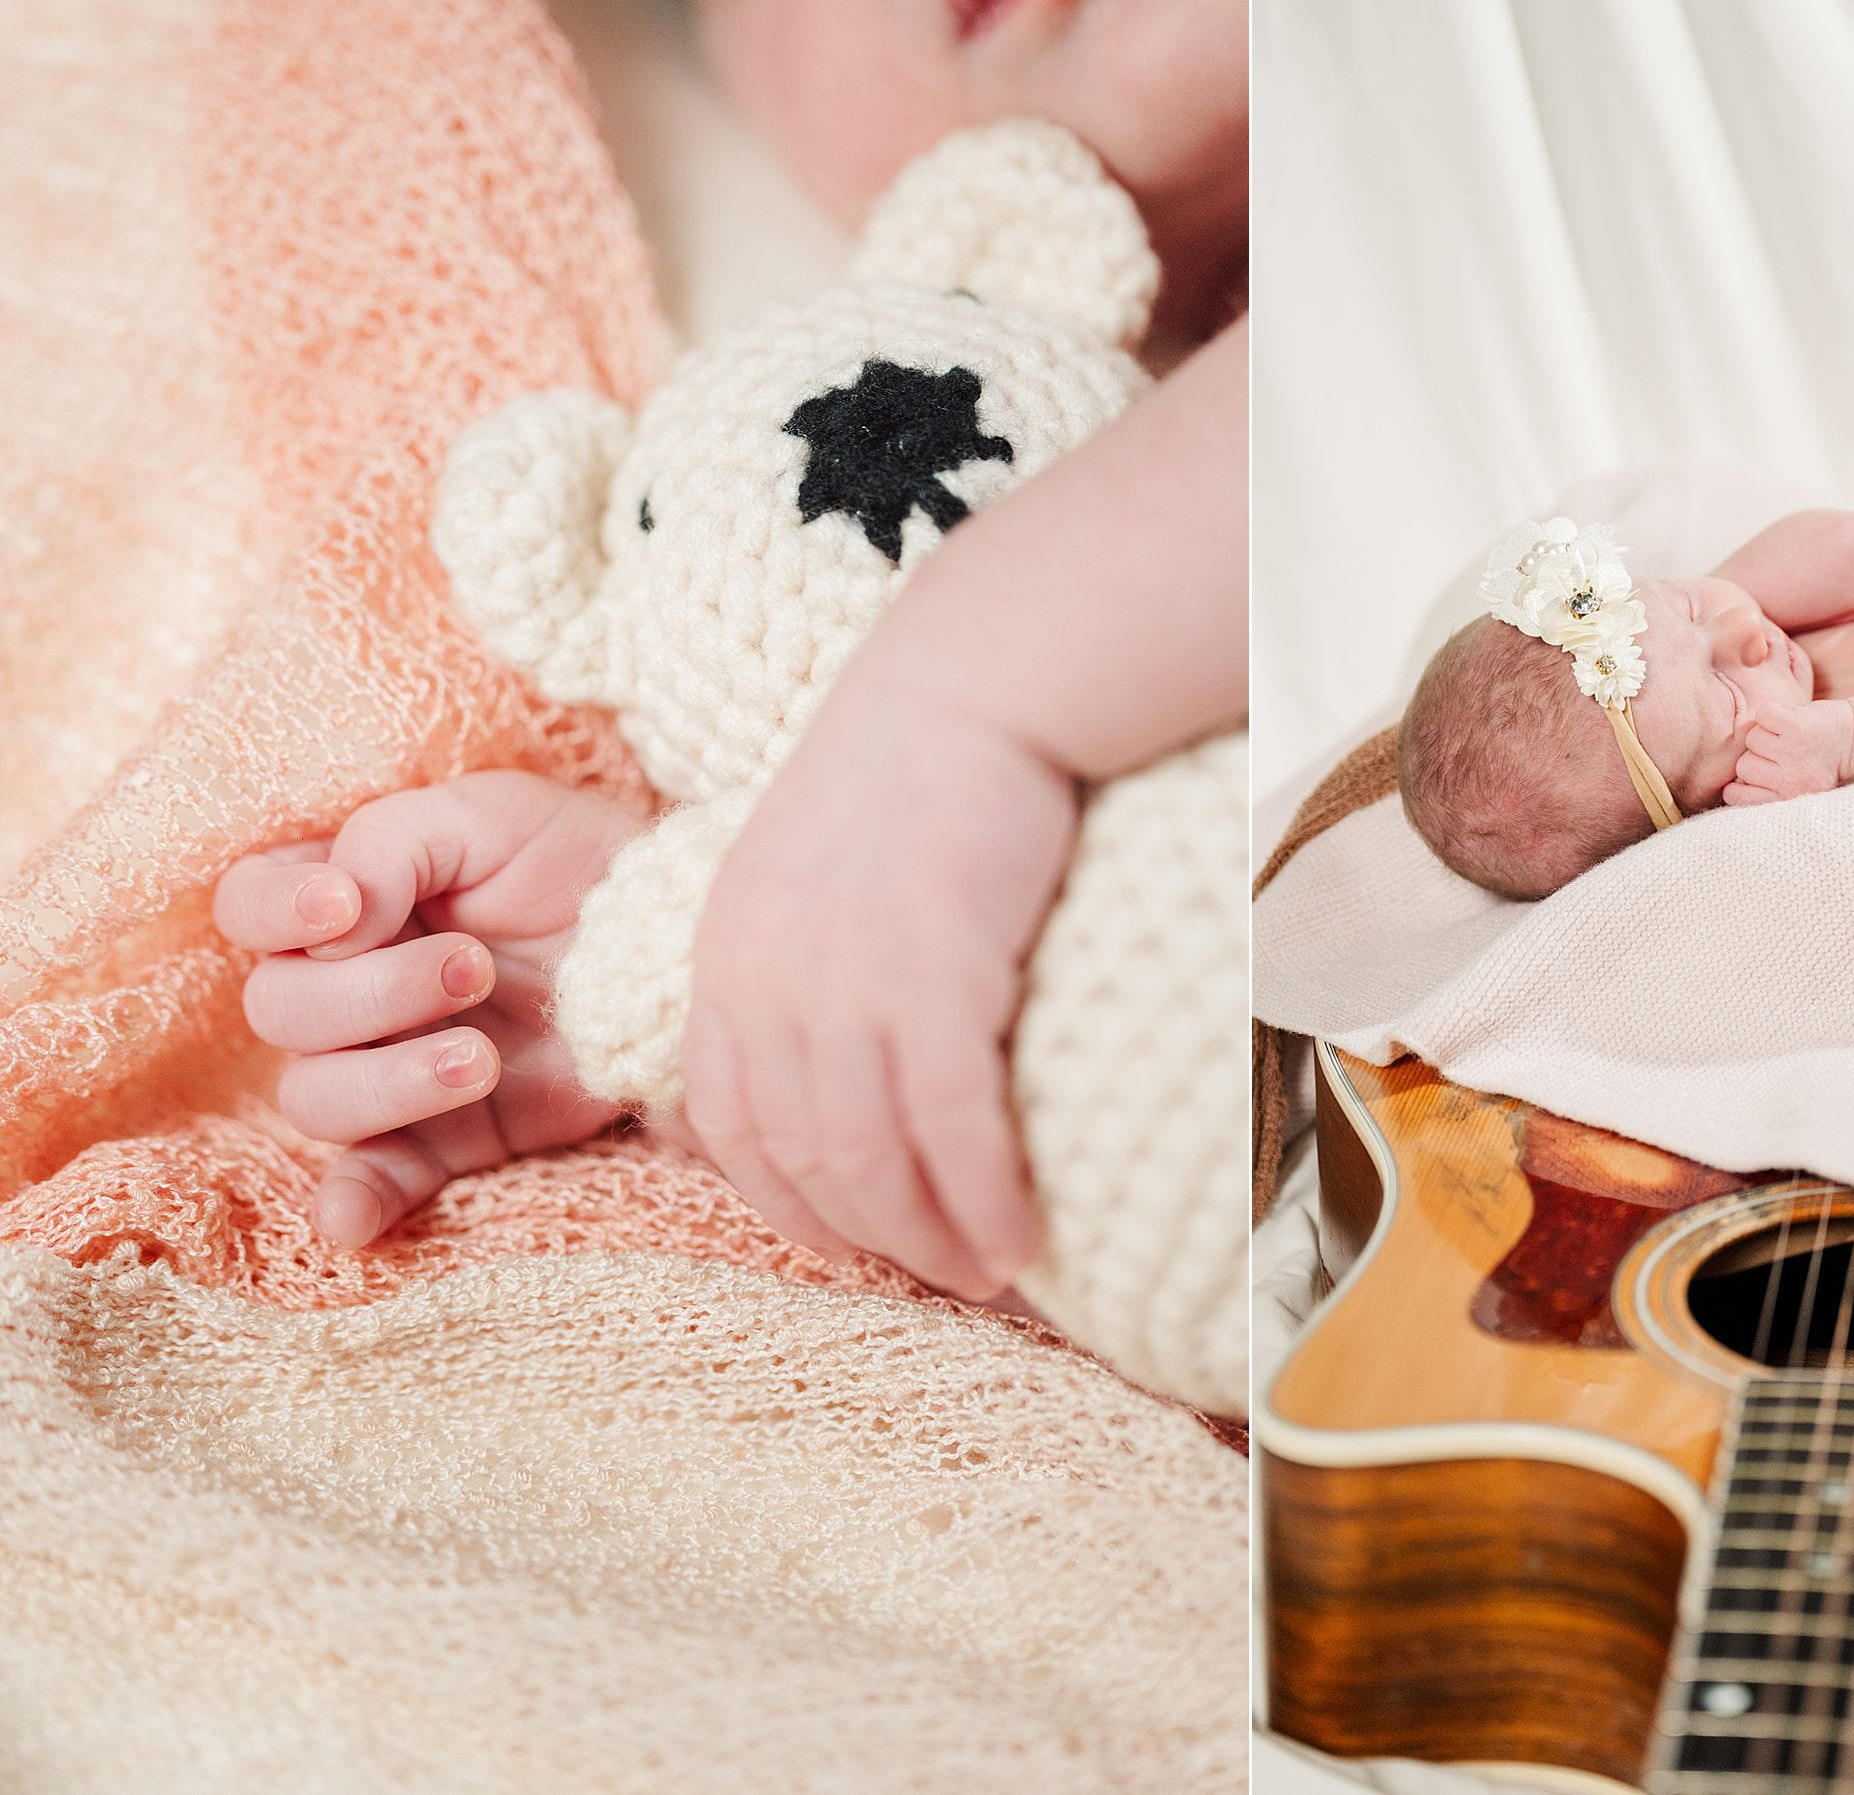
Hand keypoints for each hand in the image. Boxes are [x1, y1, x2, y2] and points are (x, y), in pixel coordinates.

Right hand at [212, 772, 651, 1243]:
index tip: (347, 909)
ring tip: (482, 1058)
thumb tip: (333, 915)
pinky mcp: (446, 1136)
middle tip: (475, 969)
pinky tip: (352, 1222)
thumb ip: (393, 841)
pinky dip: (354, 1204)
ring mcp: (391, 1064)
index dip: (276, 911)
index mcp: (347, 900)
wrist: (676, 941)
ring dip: (387, 1081)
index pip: (250, 906)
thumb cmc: (579, 863)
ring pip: (317, 1095)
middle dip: (372, 993)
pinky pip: (373, 1182)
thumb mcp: (494, 815)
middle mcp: (350, 987)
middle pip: (278, 1008)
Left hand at [682, 681, 1070, 1298]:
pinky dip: (982, 1199)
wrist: (974, 685)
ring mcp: (845, 988)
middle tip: (940, 1278)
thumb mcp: (809, 864)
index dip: (788, 1202)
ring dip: (932, 1237)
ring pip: (872, 1160)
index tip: (852, 1242)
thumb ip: (802, 957)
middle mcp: (766, 984)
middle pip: (802, 1159)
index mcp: (723, 955)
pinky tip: (1020, 1238)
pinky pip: (951, 1130)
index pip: (726, 1123)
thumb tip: (849, 1047)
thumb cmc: (912, 767)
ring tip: (988, 1274)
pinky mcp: (934, 982)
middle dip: (871, 1238)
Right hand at [1726, 698, 1853, 804]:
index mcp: (1786, 799)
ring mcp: (1792, 753)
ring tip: (1791, 736)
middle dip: (1758, 754)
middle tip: (1784, 752)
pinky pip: (1763, 715)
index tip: (1759, 774)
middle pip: (1742, 765)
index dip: (1741, 782)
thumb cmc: (1821, 762)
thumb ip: (1764, 787)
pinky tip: (1791, 718)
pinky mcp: (1796, 727)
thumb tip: (1730, 779)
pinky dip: (1774, 712)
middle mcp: (1789, 781)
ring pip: (1751, 738)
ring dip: (1767, 732)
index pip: (1735, 796)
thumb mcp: (1795, 786)